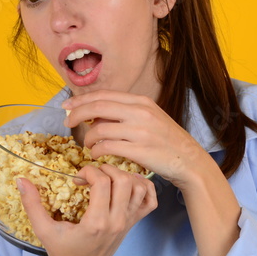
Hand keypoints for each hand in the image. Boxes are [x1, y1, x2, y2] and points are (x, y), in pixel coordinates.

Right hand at [16, 162, 156, 255]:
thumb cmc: (62, 251)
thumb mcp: (44, 229)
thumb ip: (32, 204)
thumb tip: (20, 180)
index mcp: (96, 223)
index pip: (103, 183)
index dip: (90, 171)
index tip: (79, 176)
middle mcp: (117, 221)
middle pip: (124, 181)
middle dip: (108, 169)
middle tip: (94, 174)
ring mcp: (128, 222)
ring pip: (139, 188)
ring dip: (125, 176)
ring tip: (108, 178)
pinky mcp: (133, 223)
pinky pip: (150, 202)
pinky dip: (144, 188)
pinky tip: (127, 184)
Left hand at [63, 90, 209, 187]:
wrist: (189, 160)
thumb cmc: (167, 141)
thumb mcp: (150, 118)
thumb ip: (126, 113)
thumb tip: (96, 115)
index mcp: (141, 101)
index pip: (103, 95)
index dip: (81, 99)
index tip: (67, 105)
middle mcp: (140, 113)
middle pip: (97, 108)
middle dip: (77, 114)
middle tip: (68, 123)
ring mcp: (140, 132)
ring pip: (99, 130)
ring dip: (87, 139)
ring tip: (88, 145)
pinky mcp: (139, 151)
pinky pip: (107, 148)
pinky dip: (96, 151)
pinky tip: (97, 154)